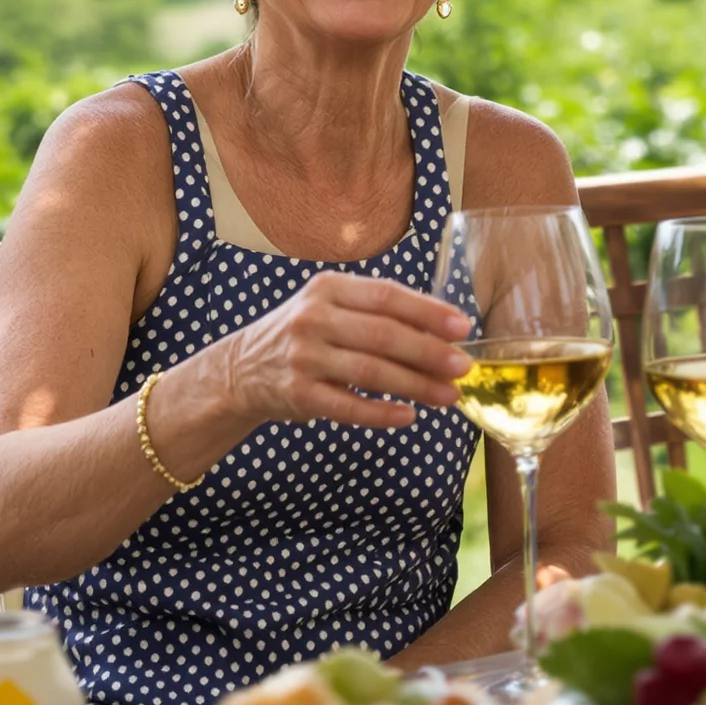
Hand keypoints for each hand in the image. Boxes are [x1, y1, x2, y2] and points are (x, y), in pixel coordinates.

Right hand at [225, 269, 471, 429]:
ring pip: (371, 372)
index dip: (428, 311)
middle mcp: (313, 318)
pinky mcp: (298, 394)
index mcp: (328, 288)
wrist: (242, 369)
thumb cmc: (304, 335)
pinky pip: (349, 407)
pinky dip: (382, 414)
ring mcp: (303, 357)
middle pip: (384, 334)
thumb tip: (443, 332)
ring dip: (416, 385)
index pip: (387, 296)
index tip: (462, 327)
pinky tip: (409, 416)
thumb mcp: (329, 307)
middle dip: (430, 351)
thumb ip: (376, 312)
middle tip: (463, 366)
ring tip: (449, 395)